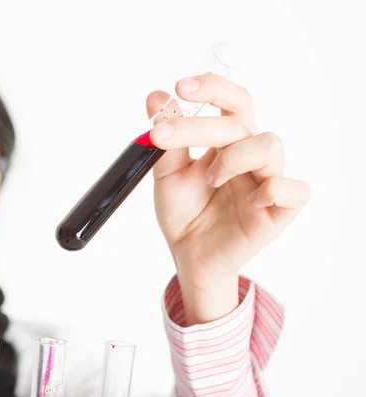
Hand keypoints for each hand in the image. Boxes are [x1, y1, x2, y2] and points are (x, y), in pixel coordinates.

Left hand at [147, 74, 309, 324]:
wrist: (188, 255)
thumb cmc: (183, 212)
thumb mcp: (166, 174)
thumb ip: (166, 138)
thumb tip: (156, 97)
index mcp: (226, 142)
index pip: (230, 102)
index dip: (212, 88)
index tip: (181, 87)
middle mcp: (249, 155)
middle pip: (241, 121)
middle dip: (200, 125)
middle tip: (164, 136)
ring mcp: (267, 181)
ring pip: (269, 145)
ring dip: (233, 156)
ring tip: (210, 179)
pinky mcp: (279, 211)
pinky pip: (294, 190)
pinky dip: (273, 188)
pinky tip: (250, 198)